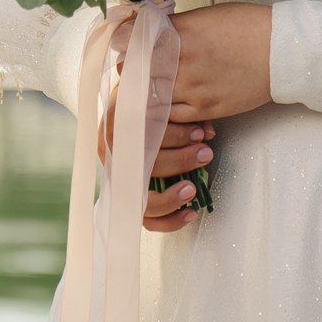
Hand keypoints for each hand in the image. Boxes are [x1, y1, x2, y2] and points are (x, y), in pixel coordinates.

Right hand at [101, 105, 214, 231]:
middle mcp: (114, 158)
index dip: (172, 135)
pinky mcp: (134, 201)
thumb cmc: (149, 109)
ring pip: (143, 201)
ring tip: (192, 188)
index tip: (198, 132)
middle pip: (142, 167)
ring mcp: (122, 182)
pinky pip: (148, 220)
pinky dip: (171, 220)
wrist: (132, 117)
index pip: (140, 134)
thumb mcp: (159, 101)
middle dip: (180, 161)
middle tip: (204, 153)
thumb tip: (207, 131)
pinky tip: (190, 212)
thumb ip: (180, 111)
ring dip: (171, 198)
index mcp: (115, 130)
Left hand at [104, 1, 272, 231]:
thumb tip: (146, 33)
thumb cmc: (245, 25)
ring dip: (143, 96)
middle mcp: (180, 63)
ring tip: (145, 89)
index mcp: (177, 35)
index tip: (122, 45)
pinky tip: (166, 105)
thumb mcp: (203, 16)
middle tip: (129, 69)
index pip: (129, 43)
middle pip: (134, 74)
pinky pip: (172, 118)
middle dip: (128, 72)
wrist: (280, 51)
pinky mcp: (206, 110)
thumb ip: (171, 28)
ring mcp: (192, 90)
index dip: (121, 46)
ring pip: (150, 100)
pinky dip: (164, 114)